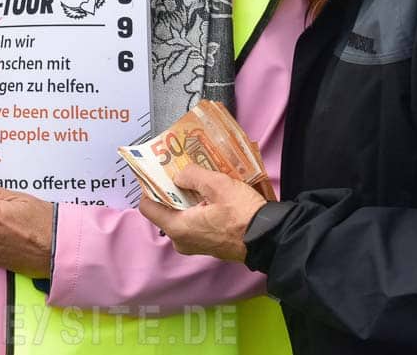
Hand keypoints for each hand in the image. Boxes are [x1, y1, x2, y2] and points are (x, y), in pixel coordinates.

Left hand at [138, 165, 266, 262]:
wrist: (269, 238)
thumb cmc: (242, 214)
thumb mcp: (218, 185)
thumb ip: (192, 175)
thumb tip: (179, 176)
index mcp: (178, 227)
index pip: (147, 207)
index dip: (151, 187)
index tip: (159, 173)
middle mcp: (181, 240)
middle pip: (165, 210)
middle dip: (172, 190)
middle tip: (182, 172)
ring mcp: (194, 246)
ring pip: (181, 216)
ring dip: (187, 199)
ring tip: (199, 180)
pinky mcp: (207, 245)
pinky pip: (194, 223)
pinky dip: (197, 209)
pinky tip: (210, 196)